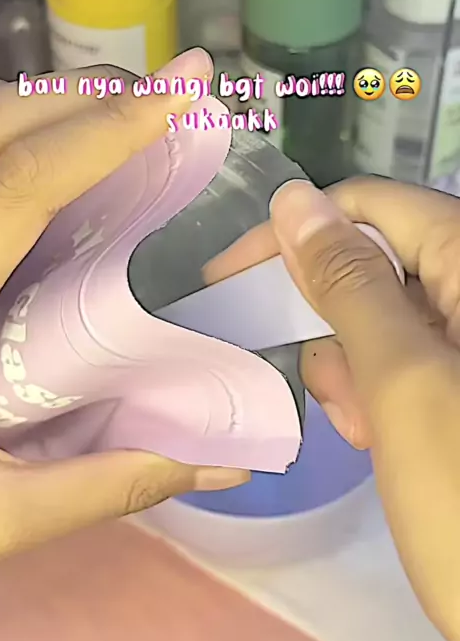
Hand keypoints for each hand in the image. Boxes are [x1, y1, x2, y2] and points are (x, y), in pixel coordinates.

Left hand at [0, 48, 248, 564]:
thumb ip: (105, 483)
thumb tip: (226, 461)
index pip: (26, 181)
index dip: (108, 129)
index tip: (183, 94)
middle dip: (79, 95)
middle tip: (161, 97)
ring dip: (40, 105)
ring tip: (116, 114)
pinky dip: (7, 134)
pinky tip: (48, 156)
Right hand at [205, 177, 459, 640]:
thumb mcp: (401, 382)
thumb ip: (347, 282)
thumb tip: (295, 200)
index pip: (369, 206)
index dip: (295, 234)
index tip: (231, 279)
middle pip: (378, 262)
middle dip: (335, 323)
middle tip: (337, 393)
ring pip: (387, 316)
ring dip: (356, 368)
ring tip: (368, 432)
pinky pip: (409, 357)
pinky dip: (381, 392)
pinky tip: (381, 440)